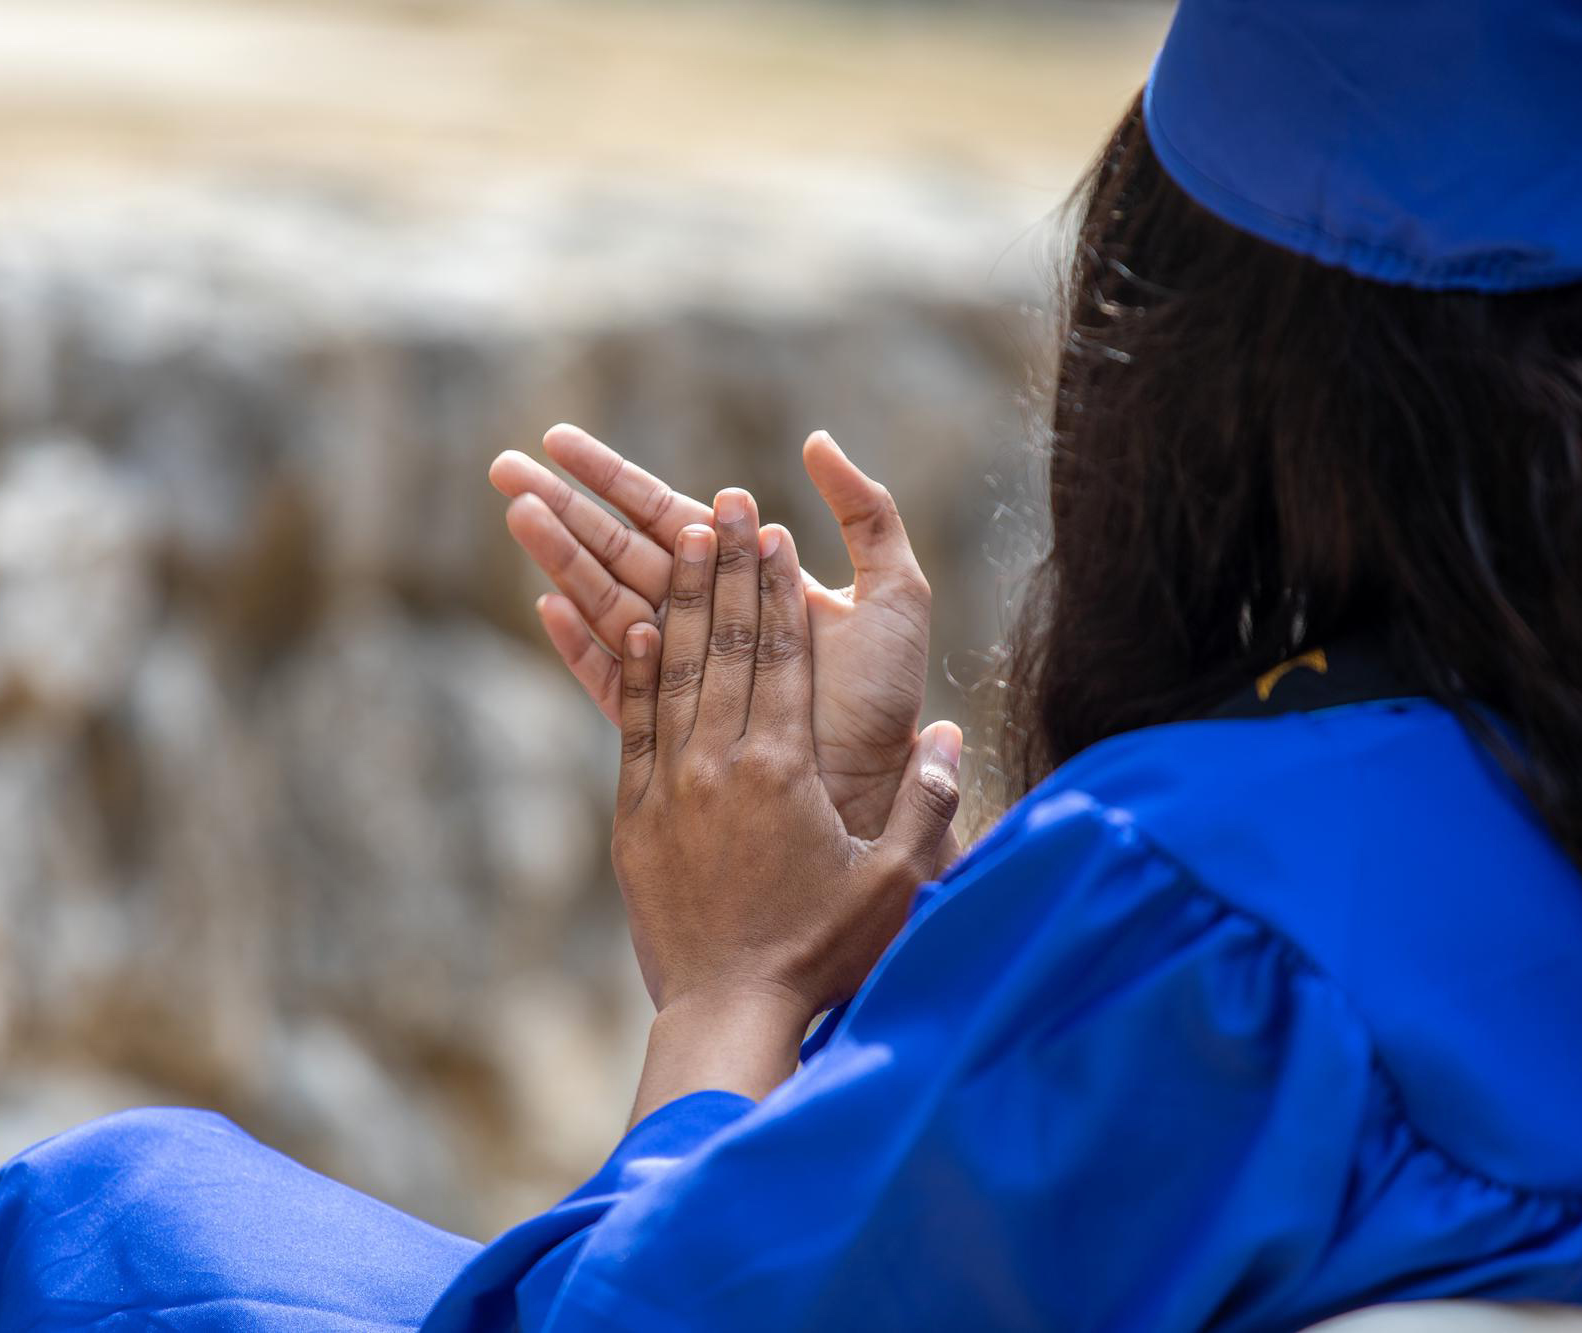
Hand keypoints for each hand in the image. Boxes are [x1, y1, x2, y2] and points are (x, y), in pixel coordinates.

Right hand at [491, 425, 933, 844]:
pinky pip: (614, 682)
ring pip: (605, 603)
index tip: (556, 438)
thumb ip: (865, 514)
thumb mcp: (895, 593)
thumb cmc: (887, 698)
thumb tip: (816, 440)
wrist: (878, 788)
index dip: (607, 475)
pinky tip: (547, 606)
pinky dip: (581, 646)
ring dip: (559, 558)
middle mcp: (702, 622)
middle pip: (615, 551)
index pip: (659, 513)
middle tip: (502, 467)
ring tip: (516, 514)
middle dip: (560, 508)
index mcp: (740, 579)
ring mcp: (681, 677)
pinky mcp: (669, 732)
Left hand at [611, 486, 962, 1027]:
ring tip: (680, 534)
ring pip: (674, 668)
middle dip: (727, 565)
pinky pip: (632, 719)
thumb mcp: (893, 883)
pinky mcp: (634, 813)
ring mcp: (671, 785)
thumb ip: (926, 804)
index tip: (772, 529)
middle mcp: (721, 763)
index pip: (782, 655)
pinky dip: (631, 665)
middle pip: (725, 643)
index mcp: (785, 769)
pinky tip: (631, 620)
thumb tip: (950, 733)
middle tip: (724, 501)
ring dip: (680, 596)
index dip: (775, 586)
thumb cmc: (820, 951)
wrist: (725, 1009)